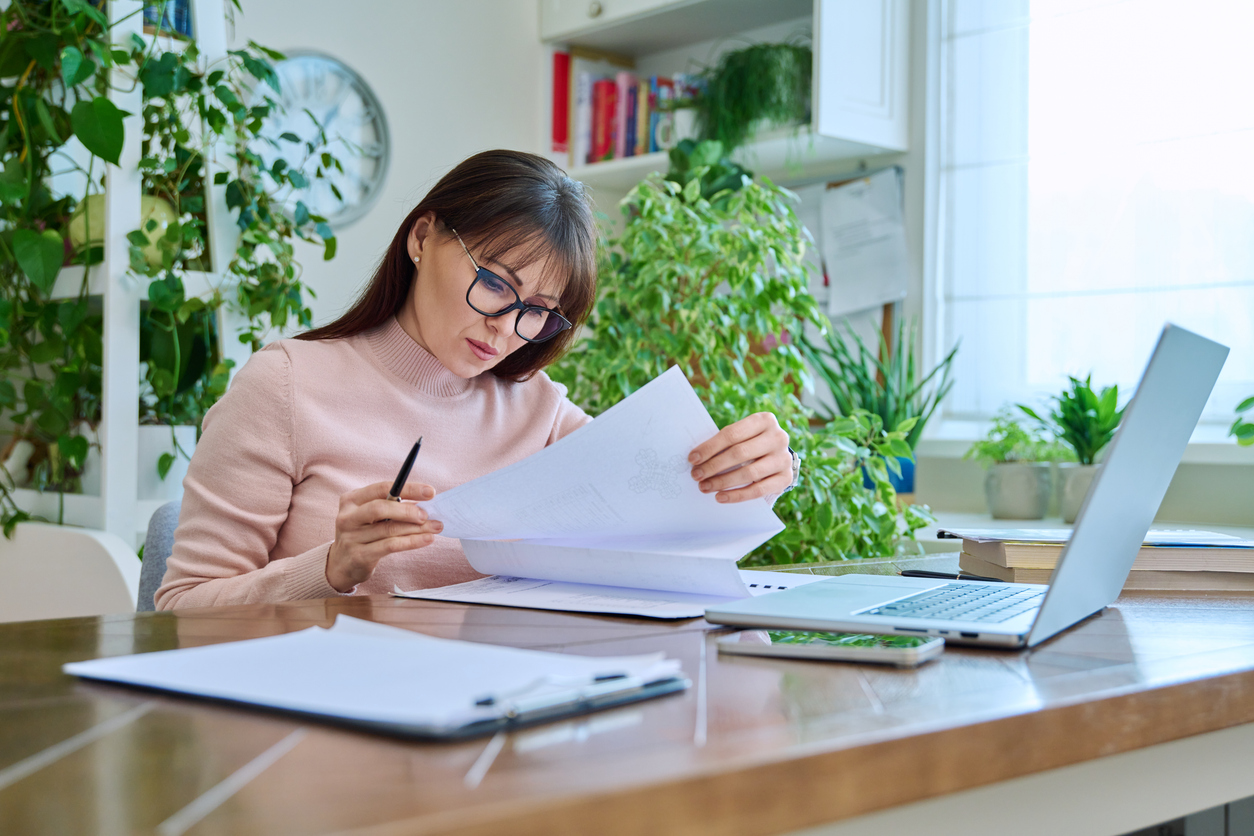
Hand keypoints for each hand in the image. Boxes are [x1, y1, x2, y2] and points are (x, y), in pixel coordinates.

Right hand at [326, 481, 442, 591]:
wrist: (341, 565)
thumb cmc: (362, 534)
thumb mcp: (370, 516)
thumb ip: (392, 507)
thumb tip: (425, 503)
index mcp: (351, 500)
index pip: (382, 488)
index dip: (408, 488)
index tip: (430, 492)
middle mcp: (348, 517)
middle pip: (381, 508)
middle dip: (408, 510)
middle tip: (427, 514)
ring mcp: (351, 537)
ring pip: (389, 529)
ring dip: (417, 528)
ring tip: (436, 527)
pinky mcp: (359, 556)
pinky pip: (390, 546)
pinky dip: (411, 542)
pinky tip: (427, 539)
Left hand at [688, 412, 791, 502]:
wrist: (777, 457)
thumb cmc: (751, 443)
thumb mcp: (742, 436)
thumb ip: (725, 442)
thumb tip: (696, 458)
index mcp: (764, 420)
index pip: (732, 434)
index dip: (710, 447)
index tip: (693, 459)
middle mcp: (778, 437)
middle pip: (739, 453)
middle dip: (713, 466)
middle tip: (696, 475)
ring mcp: (784, 458)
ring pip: (749, 473)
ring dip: (723, 482)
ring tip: (705, 487)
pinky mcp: (786, 478)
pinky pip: (758, 490)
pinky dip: (737, 495)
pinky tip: (721, 497)